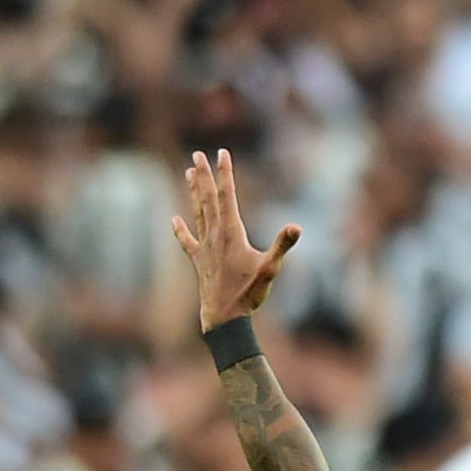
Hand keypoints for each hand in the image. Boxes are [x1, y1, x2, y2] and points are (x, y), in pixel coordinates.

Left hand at [170, 150, 300, 331]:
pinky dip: (180, 230)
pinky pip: (187, 241)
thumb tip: (297, 227)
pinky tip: (174, 220)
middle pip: (208, 199)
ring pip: (197, 213)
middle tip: (198, 155)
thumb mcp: (270, 268)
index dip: (225, 173)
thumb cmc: (248, 294)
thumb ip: (282, 245)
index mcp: (231, 232)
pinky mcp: (199, 261)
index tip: (221, 153)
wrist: (224, 317)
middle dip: (204, 176)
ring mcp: (204, 248)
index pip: (228, 195)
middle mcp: (214, 235)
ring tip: (188, 173)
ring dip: (194, 193)